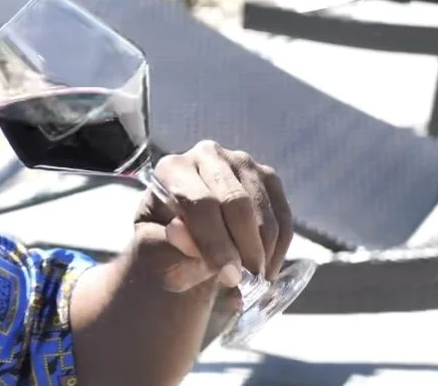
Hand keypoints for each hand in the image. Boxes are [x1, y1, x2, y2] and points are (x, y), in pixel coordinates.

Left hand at [132, 140, 292, 293]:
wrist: (183, 239)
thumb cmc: (164, 246)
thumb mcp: (155, 253)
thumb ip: (164, 245)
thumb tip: (177, 230)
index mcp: (171, 169)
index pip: (200, 203)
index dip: (217, 242)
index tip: (229, 277)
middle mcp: (206, 155)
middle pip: (237, 202)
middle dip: (245, 248)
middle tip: (248, 282)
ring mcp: (241, 162)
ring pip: (264, 212)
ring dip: (264, 252)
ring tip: (253, 282)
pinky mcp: (267, 177)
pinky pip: (283, 216)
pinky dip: (279, 248)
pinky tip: (266, 271)